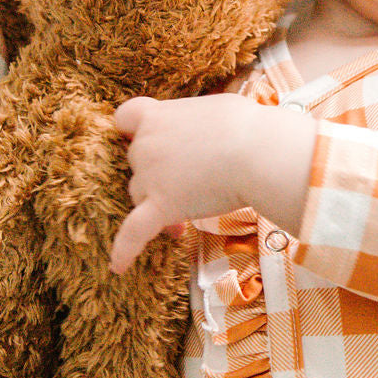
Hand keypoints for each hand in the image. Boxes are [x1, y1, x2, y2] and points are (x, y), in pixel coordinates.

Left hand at [110, 92, 258, 274]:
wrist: (258, 152)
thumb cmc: (247, 126)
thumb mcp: (216, 109)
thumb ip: (195, 121)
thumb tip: (205, 131)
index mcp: (158, 116)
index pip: (127, 117)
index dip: (133, 130)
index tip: (144, 137)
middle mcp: (146, 144)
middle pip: (138, 163)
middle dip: (158, 174)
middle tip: (190, 182)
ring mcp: (149, 177)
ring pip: (139, 195)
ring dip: (158, 204)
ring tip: (186, 218)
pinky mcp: (160, 206)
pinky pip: (133, 232)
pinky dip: (124, 250)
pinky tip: (118, 267)